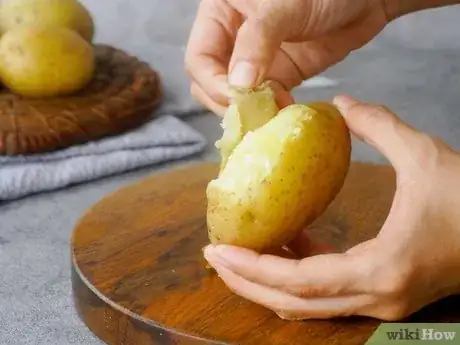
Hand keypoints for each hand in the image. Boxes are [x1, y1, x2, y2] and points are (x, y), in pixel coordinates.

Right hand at [185, 0, 389, 115]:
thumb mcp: (285, 5)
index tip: (237, 99)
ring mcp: (257, 60)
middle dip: (228, 103)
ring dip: (249, 111)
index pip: (200, 58)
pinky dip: (271, 111)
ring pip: (237, 96)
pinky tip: (284, 114)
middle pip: (211, 82)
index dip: (213, 82)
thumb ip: (257, 40)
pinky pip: (266, 100)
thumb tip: (237, 85)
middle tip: (251, 117)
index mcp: (222, 14)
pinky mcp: (281, 74)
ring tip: (269, 119)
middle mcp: (234, 39)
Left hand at [203, 95, 459, 320]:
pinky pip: (328, 291)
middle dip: (248, 282)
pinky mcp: (384, 296)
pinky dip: (299, 272)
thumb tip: (342, 104)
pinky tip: (288, 240)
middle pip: (294, 303)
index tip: (218, 251)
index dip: (254, 268)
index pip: (300, 280)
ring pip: (308, 304)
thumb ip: (378, 125)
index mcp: (382, 270)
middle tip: (213, 256)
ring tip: (240, 249)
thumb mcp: (423, 155)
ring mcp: (380, 304)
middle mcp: (376, 298)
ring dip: (270, 280)